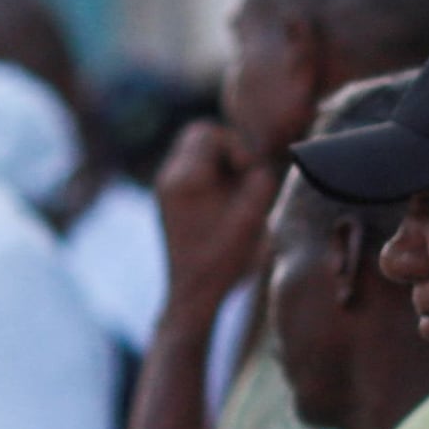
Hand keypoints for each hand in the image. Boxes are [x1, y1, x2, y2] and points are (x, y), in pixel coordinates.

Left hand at [154, 119, 279, 313]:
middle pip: (198, 134)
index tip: (247, 174)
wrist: (193, 295)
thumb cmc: (224, 261)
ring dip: (221, 162)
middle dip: (227, 149)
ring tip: (236, 191)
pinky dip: (212, 175)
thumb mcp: (251, 218)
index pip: (209, 133)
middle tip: (243, 177)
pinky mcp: (170, 199)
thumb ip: (260, 181)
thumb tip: (262, 162)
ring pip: (195, 150)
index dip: (236, 147)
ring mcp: (166, 188)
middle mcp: (169, 178)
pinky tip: (224, 202)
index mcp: (184, 180)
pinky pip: (192, 168)